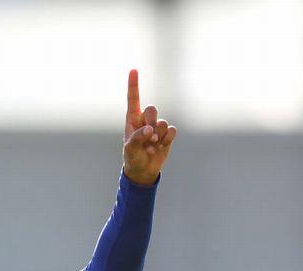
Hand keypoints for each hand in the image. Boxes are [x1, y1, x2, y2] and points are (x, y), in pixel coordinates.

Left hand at [122, 69, 176, 184]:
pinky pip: (172, 131)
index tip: (133, 70)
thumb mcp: (130, 149)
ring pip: (163, 122)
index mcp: (132, 119)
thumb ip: (137, 137)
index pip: (133, 99)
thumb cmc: (132, 157)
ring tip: (152, 146)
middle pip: (152, 109)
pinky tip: (161, 147)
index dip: (133, 85)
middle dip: (151, 122)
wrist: (143, 169)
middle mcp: (145, 120)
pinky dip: (167, 140)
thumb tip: (149, 129)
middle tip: (148, 138)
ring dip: (158, 136)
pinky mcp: (167, 134)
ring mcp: (157, 126)